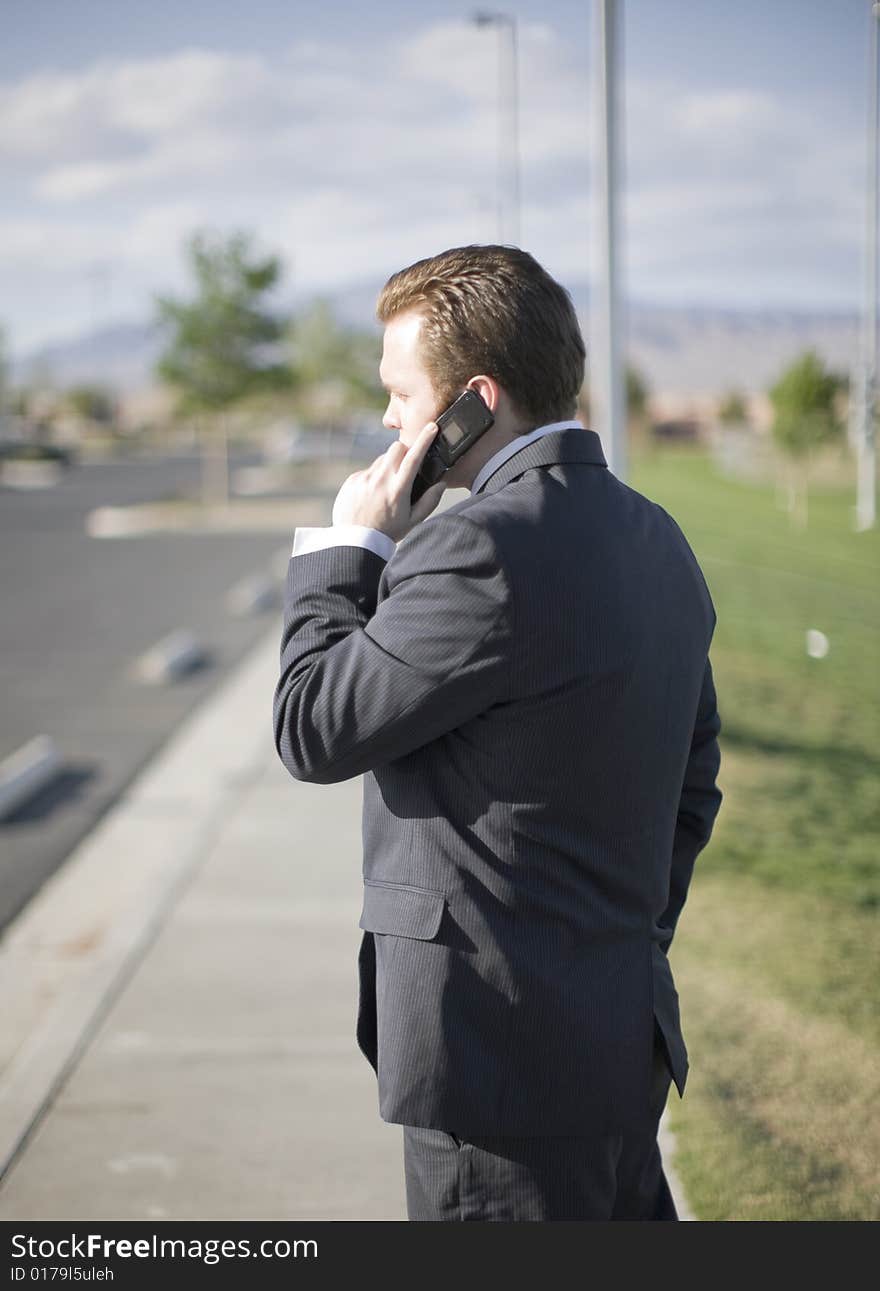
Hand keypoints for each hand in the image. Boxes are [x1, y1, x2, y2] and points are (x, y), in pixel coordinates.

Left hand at [330, 421, 446, 540]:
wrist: (355, 542)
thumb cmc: (387, 533)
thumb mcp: (413, 521)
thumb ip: (429, 501)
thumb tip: (441, 484)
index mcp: (398, 489)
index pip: (414, 457)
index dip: (424, 439)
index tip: (431, 427)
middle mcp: (380, 480)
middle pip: (396, 448)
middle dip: (404, 452)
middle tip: (405, 469)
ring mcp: (364, 479)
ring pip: (381, 460)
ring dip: (388, 468)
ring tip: (386, 491)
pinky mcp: (352, 481)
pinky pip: (367, 471)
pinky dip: (372, 479)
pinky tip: (371, 497)